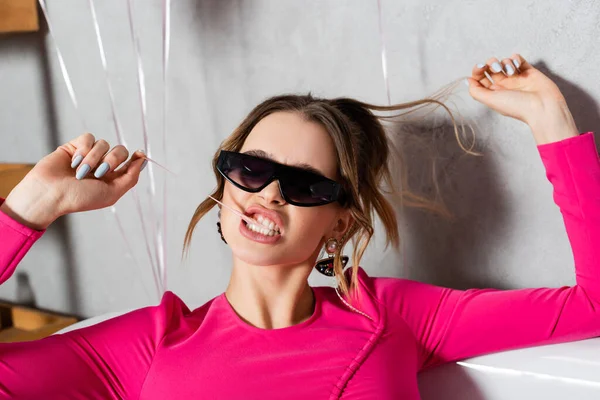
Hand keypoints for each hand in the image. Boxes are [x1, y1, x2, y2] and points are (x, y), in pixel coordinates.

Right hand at [1, 133, 145, 229]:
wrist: (51, 193)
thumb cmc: (80, 197)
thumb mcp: (112, 193)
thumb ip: (130, 177)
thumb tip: (143, 160)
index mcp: (112, 178)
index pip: (130, 163)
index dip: (137, 158)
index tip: (140, 154)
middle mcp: (101, 166)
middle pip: (120, 150)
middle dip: (113, 160)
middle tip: (101, 172)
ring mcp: (88, 155)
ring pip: (104, 144)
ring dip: (94, 158)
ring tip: (81, 172)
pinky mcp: (74, 147)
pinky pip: (88, 138)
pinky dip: (84, 150)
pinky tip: (74, 162)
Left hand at [465, 54, 572, 126]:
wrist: (543, 107)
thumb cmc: (517, 107)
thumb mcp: (491, 100)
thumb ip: (476, 91)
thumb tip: (468, 80)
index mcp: (493, 93)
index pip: (480, 78)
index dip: (477, 70)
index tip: (480, 68)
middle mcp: (504, 86)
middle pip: (491, 68)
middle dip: (491, 63)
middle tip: (495, 68)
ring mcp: (517, 78)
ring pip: (504, 62)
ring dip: (505, 63)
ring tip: (511, 72)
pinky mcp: (529, 72)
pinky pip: (518, 60)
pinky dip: (515, 59)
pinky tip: (517, 64)